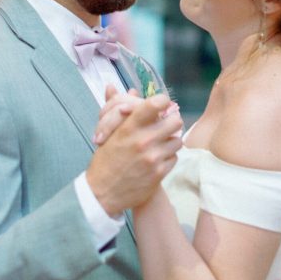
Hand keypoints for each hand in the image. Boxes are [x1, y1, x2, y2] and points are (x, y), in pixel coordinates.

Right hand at [87, 93, 182, 215]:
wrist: (103, 193)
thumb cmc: (105, 160)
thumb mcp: (107, 133)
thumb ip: (116, 109)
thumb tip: (116, 87)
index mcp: (129, 128)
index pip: (154, 104)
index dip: (162, 101)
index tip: (161, 104)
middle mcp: (143, 141)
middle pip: (175, 121)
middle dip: (171, 121)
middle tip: (165, 125)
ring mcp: (153, 158)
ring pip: (177, 140)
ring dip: (171, 141)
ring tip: (160, 144)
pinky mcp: (160, 173)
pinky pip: (174, 158)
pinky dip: (168, 157)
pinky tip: (158, 158)